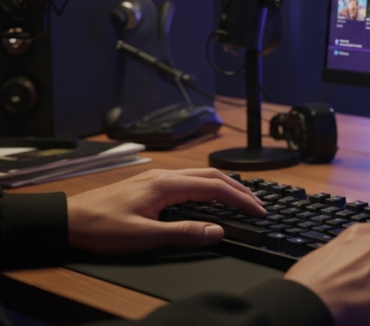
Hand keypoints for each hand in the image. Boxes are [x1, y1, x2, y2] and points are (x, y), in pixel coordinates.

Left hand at [67, 168, 264, 254]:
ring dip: (224, 186)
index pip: (215, 188)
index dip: (241, 199)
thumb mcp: (144, 236)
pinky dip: (208, 186)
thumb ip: (183, 233)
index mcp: (166, 185)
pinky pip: (189, 180)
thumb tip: (216, 231)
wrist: (68, 219)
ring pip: (201, 176)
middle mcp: (164, 176)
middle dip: (239, 190)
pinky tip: (209, 196)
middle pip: (212, 176)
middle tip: (257, 205)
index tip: (258, 210)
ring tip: (241, 199)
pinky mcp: (150, 185)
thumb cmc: (100, 226)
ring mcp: (156, 179)